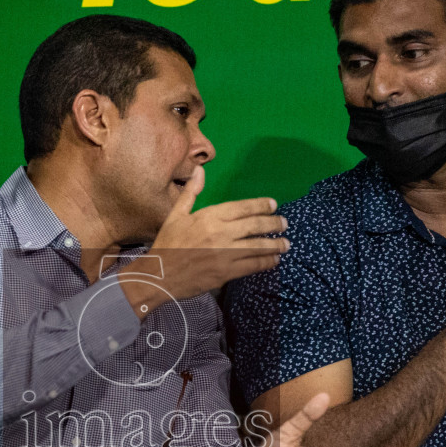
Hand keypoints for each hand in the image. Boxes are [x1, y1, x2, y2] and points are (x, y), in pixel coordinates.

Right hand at [121, 166, 287, 316]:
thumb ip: (191, 193)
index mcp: (209, 216)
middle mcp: (220, 232)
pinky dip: (265, 262)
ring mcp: (224, 253)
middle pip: (254, 225)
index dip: (261, 205)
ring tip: (286, 244)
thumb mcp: (176, 214)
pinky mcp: (225, 272)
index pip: (242, 207)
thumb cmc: (167, 244)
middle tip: (285, 224)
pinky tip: (274, 261)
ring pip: (257, 246)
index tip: (273, 205)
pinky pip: (251, 265)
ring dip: (275, 245)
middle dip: (273, 224)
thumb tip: (200, 171)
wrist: (159, 275)